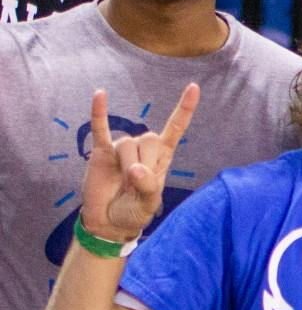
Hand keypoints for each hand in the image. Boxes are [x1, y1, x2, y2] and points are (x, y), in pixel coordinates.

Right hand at [81, 84, 198, 243]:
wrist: (108, 222)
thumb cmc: (133, 212)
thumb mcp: (148, 204)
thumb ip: (147, 187)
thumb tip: (136, 170)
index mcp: (162, 159)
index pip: (175, 129)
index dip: (184, 110)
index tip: (194, 87)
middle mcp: (143, 150)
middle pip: (149, 138)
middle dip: (144, 162)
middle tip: (136, 182)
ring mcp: (122, 149)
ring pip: (128, 143)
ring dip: (127, 163)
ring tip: (123, 181)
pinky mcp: (101, 152)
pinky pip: (100, 128)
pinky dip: (99, 113)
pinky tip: (100, 94)